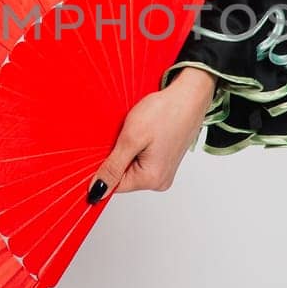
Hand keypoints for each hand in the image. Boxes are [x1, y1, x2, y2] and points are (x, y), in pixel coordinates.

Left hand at [86, 67, 216, 202]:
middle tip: (125, 134)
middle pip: (123, 176)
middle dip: (117, 156)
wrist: (189, 95)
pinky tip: (143, 132)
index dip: (103, 166)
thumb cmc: (165, 112)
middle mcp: (160, 180)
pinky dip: (137, 146)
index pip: (114, 185)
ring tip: (137, 131)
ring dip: (127, 149)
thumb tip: (97, 192)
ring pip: (132, 166)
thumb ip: (113, 167)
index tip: (106, 147)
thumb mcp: (131, 138)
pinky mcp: (166, 160)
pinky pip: (142, 159)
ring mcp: (164, 171)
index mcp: (152, 179)